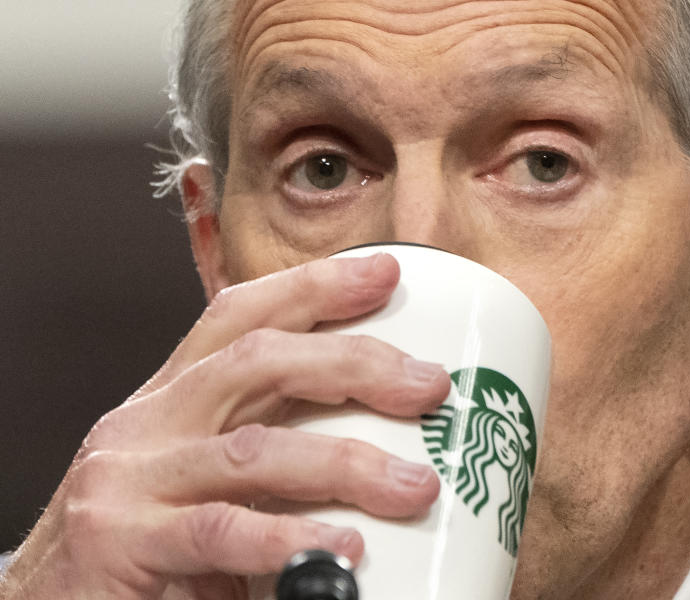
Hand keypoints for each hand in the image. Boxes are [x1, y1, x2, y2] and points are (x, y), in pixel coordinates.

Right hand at [0, 254, 449, 598]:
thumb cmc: (148, 550)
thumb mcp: (208, 480)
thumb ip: (274, 457)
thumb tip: (391, 451)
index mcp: (173, 399)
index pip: (240, 316)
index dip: (314, 286)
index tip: (386, 274)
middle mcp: (148, 422)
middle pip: (258, 361)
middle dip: (353, 363)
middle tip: (429, 384)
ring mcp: (130, 478)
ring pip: (254, 448)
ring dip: (345, 463)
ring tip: (413, 487)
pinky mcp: (123, 542)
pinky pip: (221, 531)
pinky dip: (288, 539)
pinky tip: (342, 551)